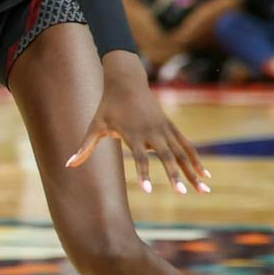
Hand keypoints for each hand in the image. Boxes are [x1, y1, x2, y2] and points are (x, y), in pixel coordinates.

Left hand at [67, 56, 211, 194]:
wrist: (126, 81)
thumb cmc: (108, 106)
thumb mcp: (95, 125)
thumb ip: (85, 147)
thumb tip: (68, 165)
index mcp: (134, 133)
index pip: (140, 157)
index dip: (143, 173)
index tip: (147, 190)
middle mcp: (152, 132)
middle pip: (167, 157)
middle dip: (176, 176)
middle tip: (183, 194)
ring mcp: (164, 129)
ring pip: (182, 153)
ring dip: (193, 171)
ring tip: (204, 189)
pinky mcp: (171, 126)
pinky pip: (186, 145)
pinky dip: (196, 159)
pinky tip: (205, 174)